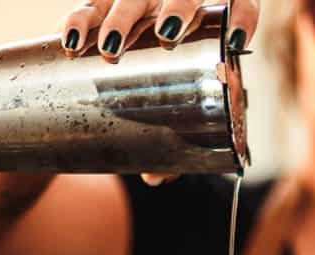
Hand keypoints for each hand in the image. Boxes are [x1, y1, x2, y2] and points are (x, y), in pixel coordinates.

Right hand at [59, 1, 258, 186]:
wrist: (128, 72)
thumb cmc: (166, 95)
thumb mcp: (175, 117)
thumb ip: (174, 145)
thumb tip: (156, 178)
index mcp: (207, 25)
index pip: (239, 5)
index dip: (244, 16)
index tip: (238, 37)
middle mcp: (175, 6)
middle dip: (176, 10)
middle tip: (167, 34)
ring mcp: (139, 3)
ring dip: (120, 18)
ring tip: (110, 46)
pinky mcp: (102, 7)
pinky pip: (88, 6)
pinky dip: (78, 20)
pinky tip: (70, 41)